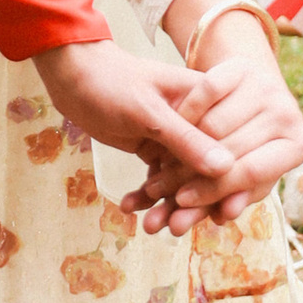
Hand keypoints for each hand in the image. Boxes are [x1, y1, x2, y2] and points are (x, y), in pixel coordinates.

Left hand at [33, 37, 238, 236]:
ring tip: (151, 227)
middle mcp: (197, 120)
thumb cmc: (112, 81)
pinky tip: (130, 208)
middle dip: (194, 201)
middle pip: (208, 167)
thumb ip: (186, 140)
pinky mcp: (154, 147)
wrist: (72, 74)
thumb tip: (226, 168)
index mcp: (208, 101)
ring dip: (167, 204)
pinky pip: (158, 177)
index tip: (223, 211)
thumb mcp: (149, 112)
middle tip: (177, 228)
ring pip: (182, 178)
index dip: (230, 180)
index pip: (230, 145)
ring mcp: (175, 136)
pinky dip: (146, 195)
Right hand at [176, 24, 302, 223]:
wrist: (250, 93)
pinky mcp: (242, 66)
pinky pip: (205, 91)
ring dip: (179, 148)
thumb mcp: (243, 176)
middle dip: (189, 175)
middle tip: (158, 188)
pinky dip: (185, 111)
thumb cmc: (249, 145)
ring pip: (214, 125)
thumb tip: (222, 217)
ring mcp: (267, 87)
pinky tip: (170, 128)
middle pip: (230, 151)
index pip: (251, 174)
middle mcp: (289, 114)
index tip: (181, 201)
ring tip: (157, 167)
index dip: (213, 191)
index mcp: (299, 145)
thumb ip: (229, 196)